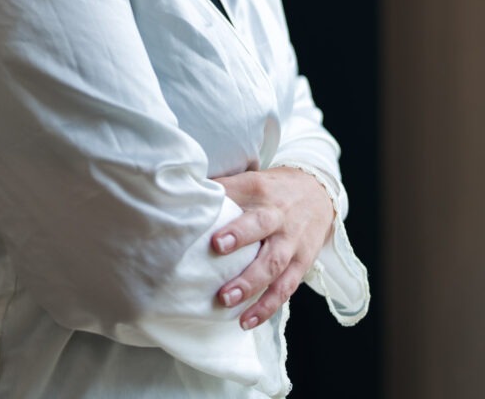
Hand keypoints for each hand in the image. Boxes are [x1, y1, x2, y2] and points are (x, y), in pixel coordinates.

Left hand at [211, 166, 334, 329]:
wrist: (318, 192)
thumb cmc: (272, 190)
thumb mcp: (251, 180)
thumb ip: (222, 188)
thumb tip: (183, 194)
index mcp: (259, 189)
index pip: (239, 192)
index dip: (223, 201)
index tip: (206, 211)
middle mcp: (277, 214)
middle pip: (260, 224)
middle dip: (239, 237)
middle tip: (216, 248)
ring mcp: (290, 241)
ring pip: (273, 262)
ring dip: (250, 283)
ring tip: (226, 299)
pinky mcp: (301, 263)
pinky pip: (285, 288)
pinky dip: (266, 306)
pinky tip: (247, 320)